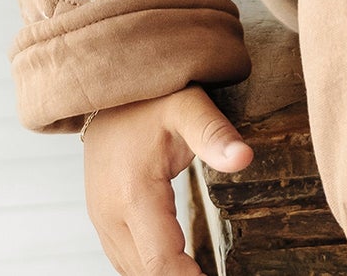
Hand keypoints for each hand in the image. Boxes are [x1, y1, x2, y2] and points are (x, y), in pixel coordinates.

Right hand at [83, 85, 254, 274]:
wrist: (110, 89)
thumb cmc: (150, 97)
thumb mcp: (187, 105)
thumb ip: (214, 134)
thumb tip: (244, 158)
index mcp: (134, 194)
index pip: (160, 262)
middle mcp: (111, 215)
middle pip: (145, 274)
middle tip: (216, 273)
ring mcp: (102, 220)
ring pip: (131, 272)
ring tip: (202, 272)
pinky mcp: (103, 220)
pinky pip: (125, 260)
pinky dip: (149, 270)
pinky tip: (177, 269)